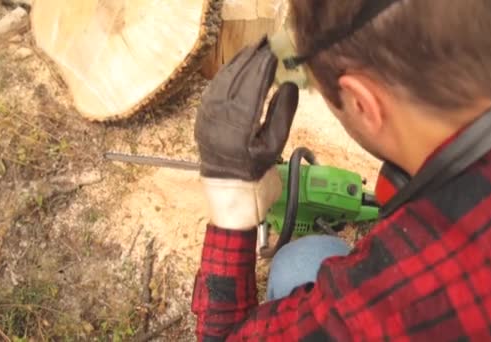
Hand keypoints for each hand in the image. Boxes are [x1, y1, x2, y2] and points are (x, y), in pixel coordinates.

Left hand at [195, 37, 298, 228]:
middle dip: (250, 60)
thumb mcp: (275, 146)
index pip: (252, 89)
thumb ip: (282, 113)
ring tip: (252, 51)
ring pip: (220, 83)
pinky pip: (212, 91)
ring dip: (236, 64)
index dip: (263, 68)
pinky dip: (224, 76)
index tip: (274, 52)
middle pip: (235, 80)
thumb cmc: (257, 173)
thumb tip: (289, 82)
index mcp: (239, 130)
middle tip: (264, 44)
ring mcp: (206, 119)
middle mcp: (218, 121)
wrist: (231, 195)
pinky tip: (235, 67)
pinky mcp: (201, 119)